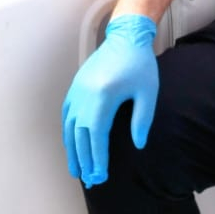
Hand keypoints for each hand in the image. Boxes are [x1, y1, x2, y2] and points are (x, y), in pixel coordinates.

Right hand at [61, 13, 158, 187]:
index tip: (100, 173)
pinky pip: (67, 113)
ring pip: (70, 126)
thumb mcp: (148, 92)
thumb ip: (142, 120)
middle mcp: (86, 94)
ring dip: (72, 149)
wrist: (126, 36)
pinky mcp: (76, 85)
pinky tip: (70, 142)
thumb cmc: (139, 62)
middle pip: (80, 134)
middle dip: (84, 159)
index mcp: (104, 96)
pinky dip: (67, 130)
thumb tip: (138, 144)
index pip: (97, 134)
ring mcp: (78, 89)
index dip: (97, 156)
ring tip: (76, 168)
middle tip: (88, 178)